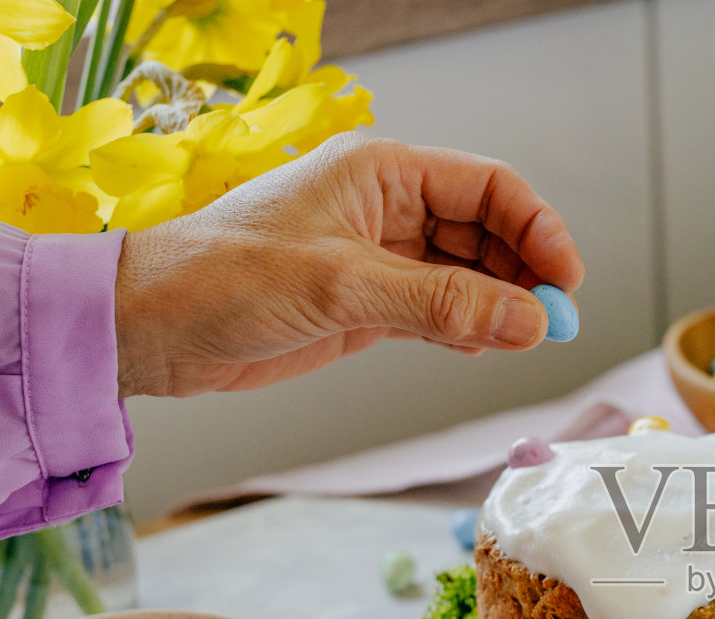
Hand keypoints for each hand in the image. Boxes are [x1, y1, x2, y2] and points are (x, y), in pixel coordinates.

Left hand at [114, 133, 585, 397]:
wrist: (151, 328)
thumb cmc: (220, 278)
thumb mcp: (341, 289)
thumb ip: (441, 304)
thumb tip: (527, 321)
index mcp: (381, 173)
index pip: (489, 188)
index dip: (537, 230)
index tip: (564, 281)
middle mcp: (387, 209)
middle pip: (489, 232)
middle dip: (525, 275)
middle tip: (550, 324)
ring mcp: (380, 258)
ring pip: (470, 275)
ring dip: (500, 307)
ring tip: (519, 341)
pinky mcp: (369, 305)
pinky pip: (442, 310)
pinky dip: (470, 330)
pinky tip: (483, 348)